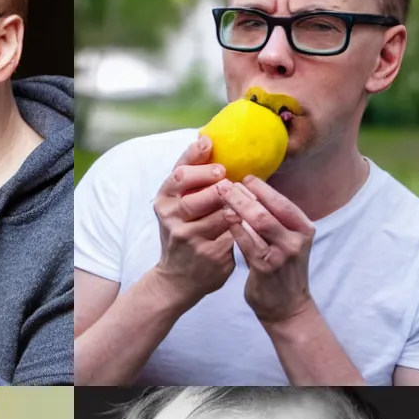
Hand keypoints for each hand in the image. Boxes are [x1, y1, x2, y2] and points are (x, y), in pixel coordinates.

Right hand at [151, 137, 239, 305]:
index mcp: (163, 201)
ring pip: (222, 213)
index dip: (197, 160)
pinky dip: (246, 222)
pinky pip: (235, 232)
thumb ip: (190, 180)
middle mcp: (172, 219)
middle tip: (231, 176)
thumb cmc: (183, 231)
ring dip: (238, 203)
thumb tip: (207, 139)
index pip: (179, 174)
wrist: (177, 279)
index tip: (211, 146)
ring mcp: (191, 238)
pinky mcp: (211, 254)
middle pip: (199, 194)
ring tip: (248, 195)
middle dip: (219, 183)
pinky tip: (254, 217)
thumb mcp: (177, 205)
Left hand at [217, 175, 314, 324]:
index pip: (282, 201)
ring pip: (257, 222)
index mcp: (304, 228)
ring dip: (236, 207)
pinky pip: (247, 242)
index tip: (244, 177)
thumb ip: (277, 220)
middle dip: (244, 194)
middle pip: (268, 209)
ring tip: (220, 196)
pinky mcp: (266, 267)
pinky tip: (223, 218)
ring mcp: (282, 254)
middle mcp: (296, 239)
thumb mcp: (288, 241)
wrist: (287, 307)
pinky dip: (234, 227)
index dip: (261, 187)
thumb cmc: (283, 269)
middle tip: (225, 183)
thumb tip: (254, 191)